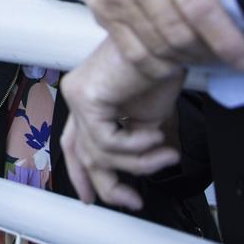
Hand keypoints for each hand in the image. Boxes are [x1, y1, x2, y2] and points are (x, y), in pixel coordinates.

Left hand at [59, 38, 183, 209]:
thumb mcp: (147, 119)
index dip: (81, 175)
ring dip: (140, 163)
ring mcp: (77, 97)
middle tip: (133, 199)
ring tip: (166, 155)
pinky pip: (106, 141)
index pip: (74, 145)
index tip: (93, 198)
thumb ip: (134, 143)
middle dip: (107, 185)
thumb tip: (139, 169)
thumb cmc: (161, 70)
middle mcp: (77, 98)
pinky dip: (136, 146)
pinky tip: (155, 138)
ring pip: (99, 154)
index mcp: (90, 102)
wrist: (169, 44)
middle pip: (81, 155)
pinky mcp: (85, 96)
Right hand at [69, 0, 243, 75]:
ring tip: (204, 55)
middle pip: (177, 33)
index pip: (198, 5)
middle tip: (226, 56)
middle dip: (208, 53)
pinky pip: (135, 54)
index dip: (224, 37)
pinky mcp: (102, 14)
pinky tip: (176, 57)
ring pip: (157, 48)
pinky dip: (160, 66)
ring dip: (187, 59)